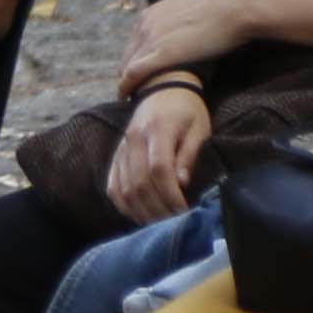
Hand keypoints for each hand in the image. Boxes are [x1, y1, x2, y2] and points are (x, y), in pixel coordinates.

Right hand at [105, 80, 210, 224]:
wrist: (163, 88)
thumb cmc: (187, 110)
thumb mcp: (198, 128)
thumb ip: (189, 154)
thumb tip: (181, 183)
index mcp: (156, 130)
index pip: (159, 170)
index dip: (170, 195)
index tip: (184, 212)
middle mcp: (133, 140)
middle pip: (139, 184)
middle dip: (157, 209)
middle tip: (174, 224)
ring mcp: (121, 148)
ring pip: (124, 188)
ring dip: (141, 211)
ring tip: (158, 224)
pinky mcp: (116, 156)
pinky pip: (113, 186)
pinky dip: (124, 205)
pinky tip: (139, 215)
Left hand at [120, 0, 273, 83]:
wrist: (235, 7)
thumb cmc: (222, 9)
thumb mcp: (189, 10)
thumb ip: (178, 21)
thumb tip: (183, 31)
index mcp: (151, 14)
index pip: (133, 44)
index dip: (133, 61)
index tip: (137, 75)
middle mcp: (145, 25)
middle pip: (127, 57)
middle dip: (128, 75)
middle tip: (134, 91)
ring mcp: (152, 38)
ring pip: (127, 67)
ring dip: (128, 84)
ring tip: (132, 98)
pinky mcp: (162, 53)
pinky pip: (134, 73)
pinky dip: (128, 87)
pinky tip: (128, 98)